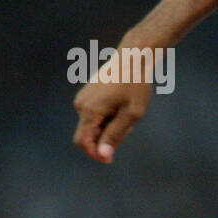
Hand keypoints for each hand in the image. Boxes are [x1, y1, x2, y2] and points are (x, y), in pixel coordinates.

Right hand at [72, 47, 156, 162]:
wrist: (133, 57)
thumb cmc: (136, 85)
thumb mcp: (132, 114)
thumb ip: (116, 135)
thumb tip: (103, 156)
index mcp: (89, 110)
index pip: (83, 142)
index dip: (95, 154)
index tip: (111, 159)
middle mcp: (81, 105)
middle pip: (89, 135)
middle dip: (106, 138)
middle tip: (129, 127)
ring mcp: (83, 99)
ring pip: (93, 125)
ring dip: (109, 128)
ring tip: (128, 113)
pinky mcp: (88, 95)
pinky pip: (95, 115)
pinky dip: (108, 118)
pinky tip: (122, 107)